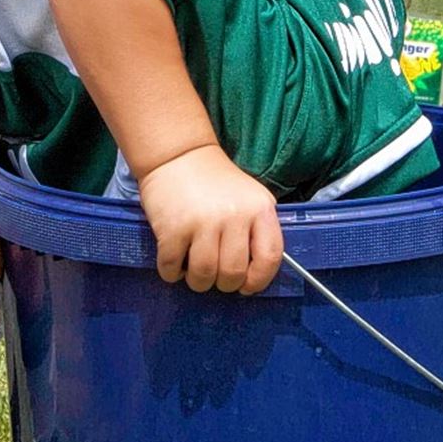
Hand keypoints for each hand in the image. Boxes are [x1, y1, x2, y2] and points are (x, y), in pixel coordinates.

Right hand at [138, 145, 282, 294]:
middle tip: (215, 275)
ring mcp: (202, 223)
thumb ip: (257, 231)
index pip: (270, 256)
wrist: (178, 155)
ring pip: (204, 276)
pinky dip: (171, 273)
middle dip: (223, 283)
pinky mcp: (173, 228)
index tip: (247, 286)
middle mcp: (234, 216)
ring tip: (192, 270)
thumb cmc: (215, 183)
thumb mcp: (249, 198)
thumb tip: (254, 275)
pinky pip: (172, 268)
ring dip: (197, 282)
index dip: (259, 280)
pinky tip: (173, 262)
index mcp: (259, 209)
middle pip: (233, 273)